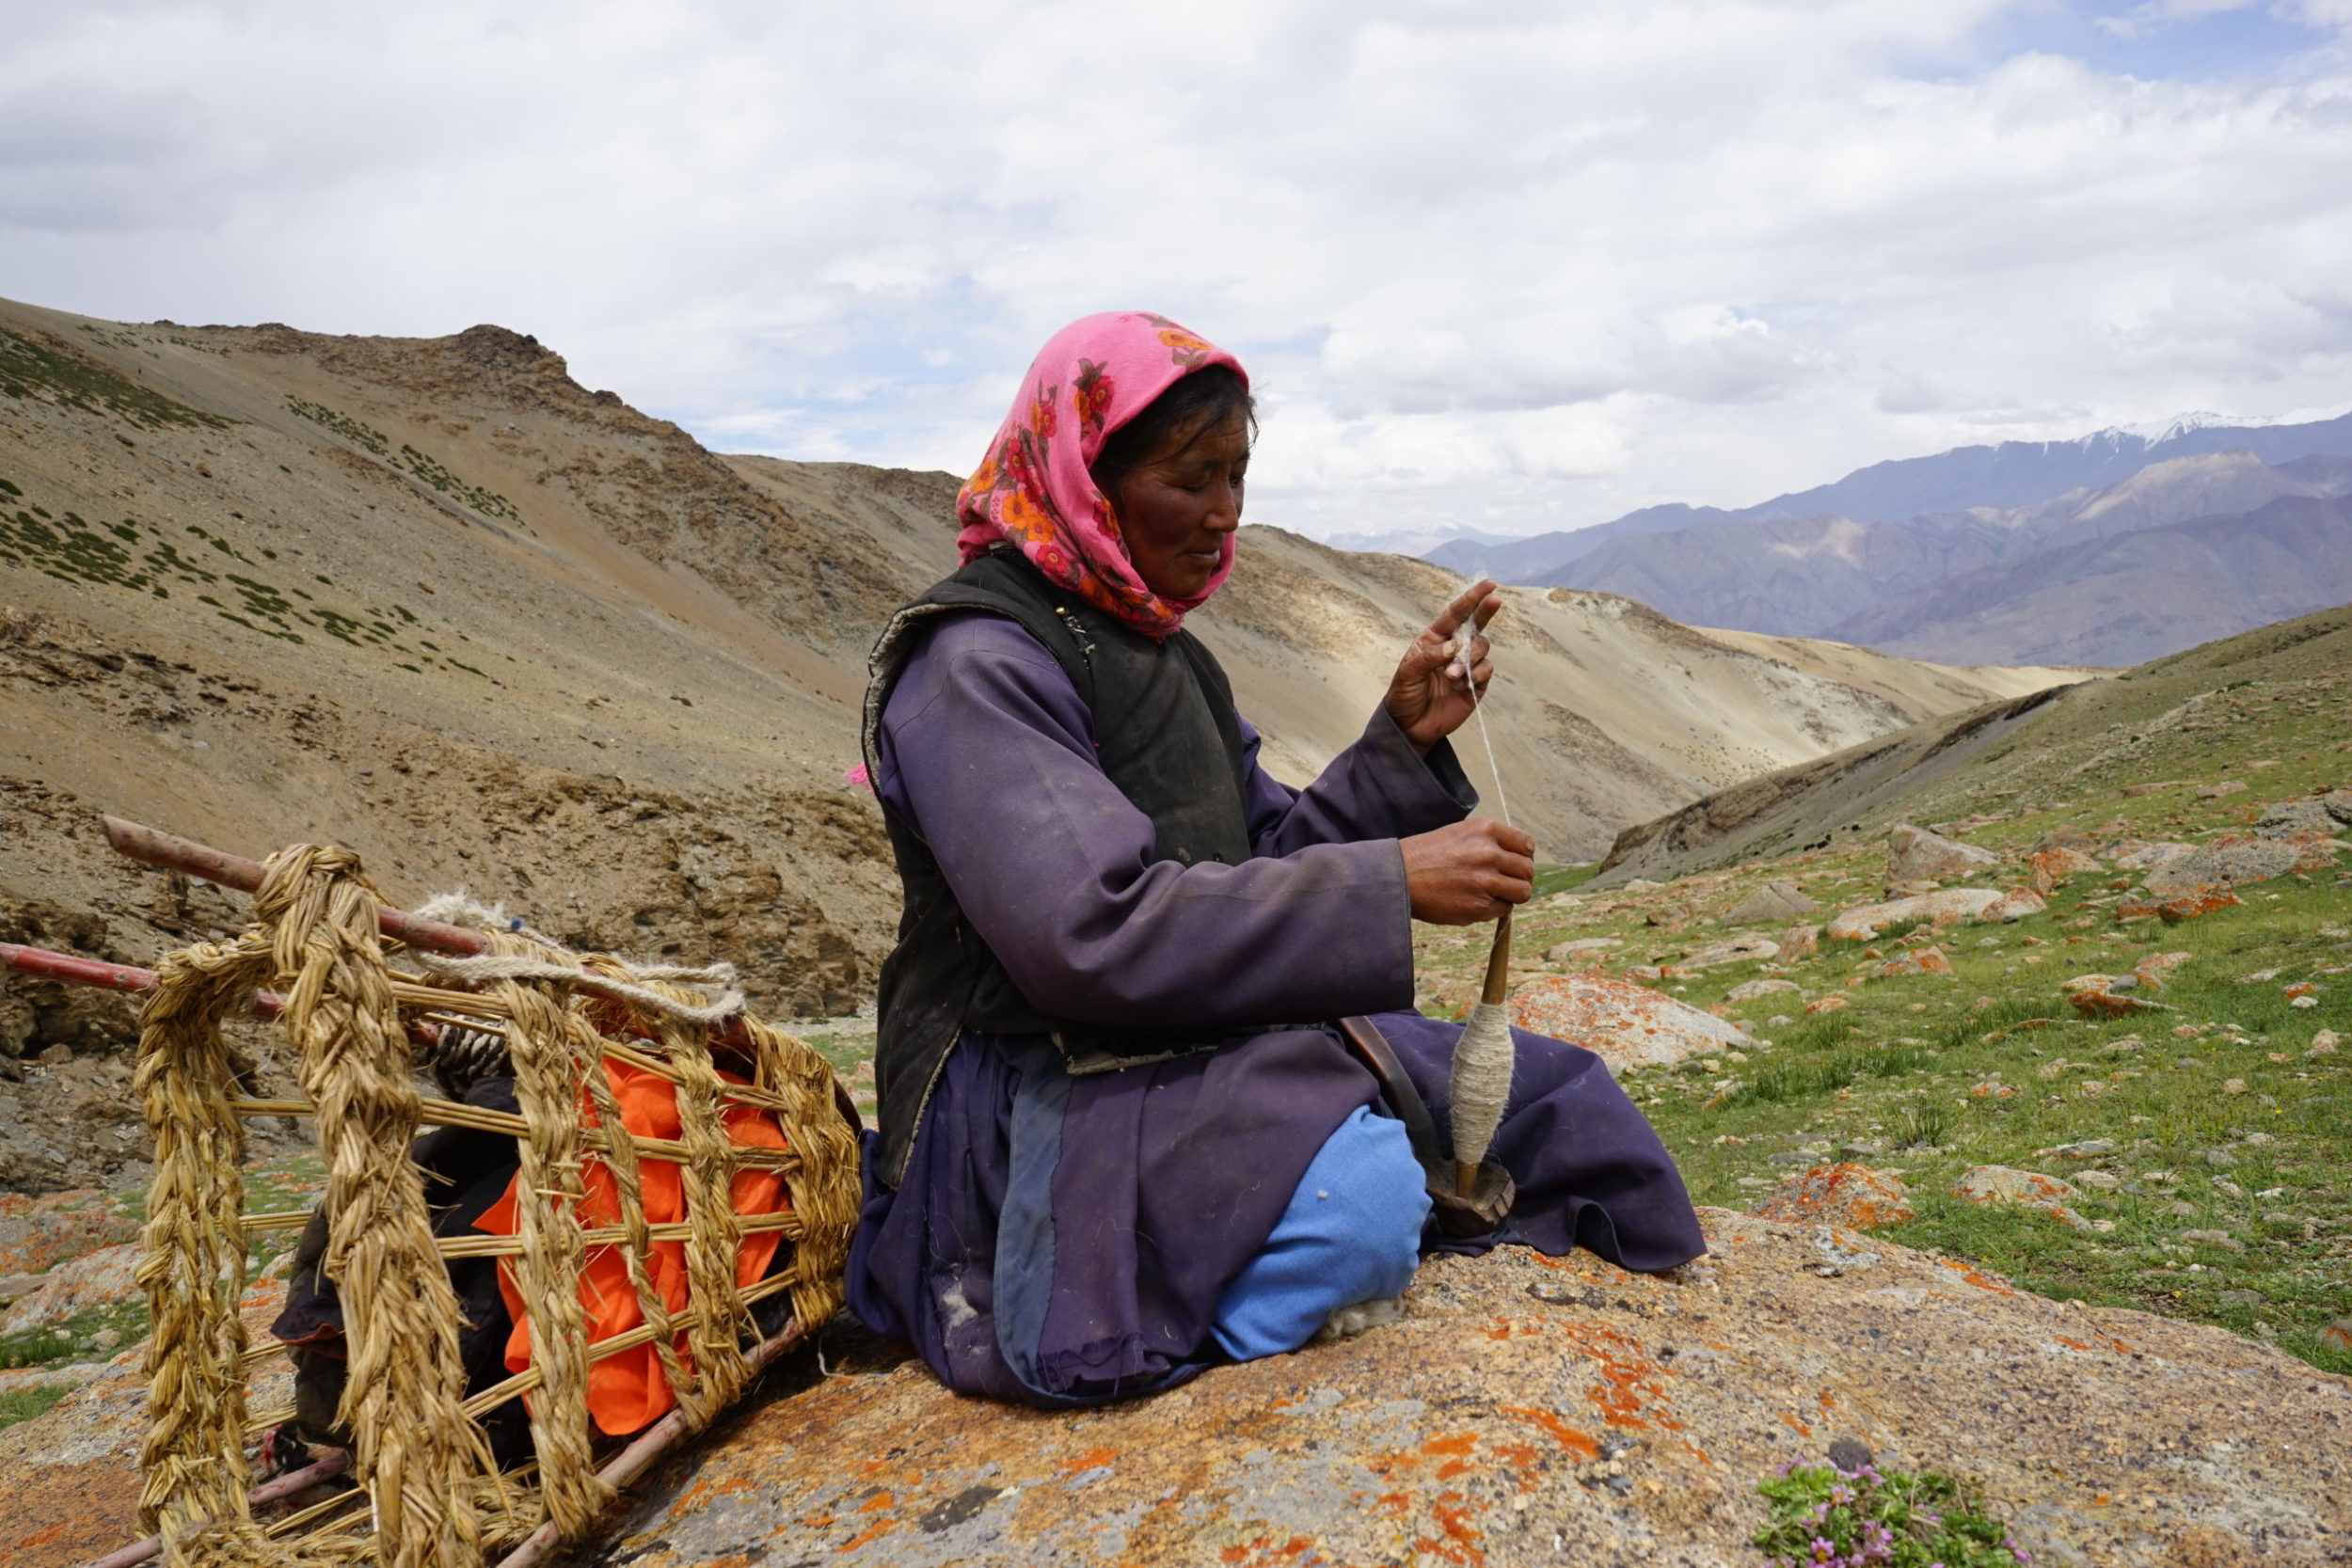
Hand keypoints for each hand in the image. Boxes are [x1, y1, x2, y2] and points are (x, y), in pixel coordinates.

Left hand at [1386, 578, 1501, 754]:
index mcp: (1435, 638)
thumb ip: (1429, 657)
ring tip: (1451, 676)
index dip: (1471, 598)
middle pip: (1476, 623)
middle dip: (1486, 610)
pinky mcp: (1476, 684)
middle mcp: (1453, 648)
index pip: (1455, 614)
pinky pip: (1486, 670)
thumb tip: (1454, 646)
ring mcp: (1466, 665)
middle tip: (1495, 599)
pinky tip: (1464, 683)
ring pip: (1482, 648)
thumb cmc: (1404, 695)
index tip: (1488, 584)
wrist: (1410, 727)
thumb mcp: (1407, 673)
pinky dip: (1477, 673)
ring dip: (1469, 658)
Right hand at [1401, 818, 1535, 924]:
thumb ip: (1488, 842)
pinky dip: (1494, 909)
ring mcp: (1485, 881)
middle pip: (1527, 870)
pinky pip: (1504, 910)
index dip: (1522, 856)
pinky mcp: (1479, 906)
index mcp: (1485, 830)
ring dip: (1511, 895)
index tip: (1513, 863)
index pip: (1526, 845)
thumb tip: (1516, 859)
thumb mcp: (1459, 833)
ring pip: (1522, 892)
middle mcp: (1489, 853)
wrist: (1397, 877)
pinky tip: (1475, 902)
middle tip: (1502, 882)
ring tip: (1493, 894)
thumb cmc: (1425, 855)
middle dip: (1518, 877)